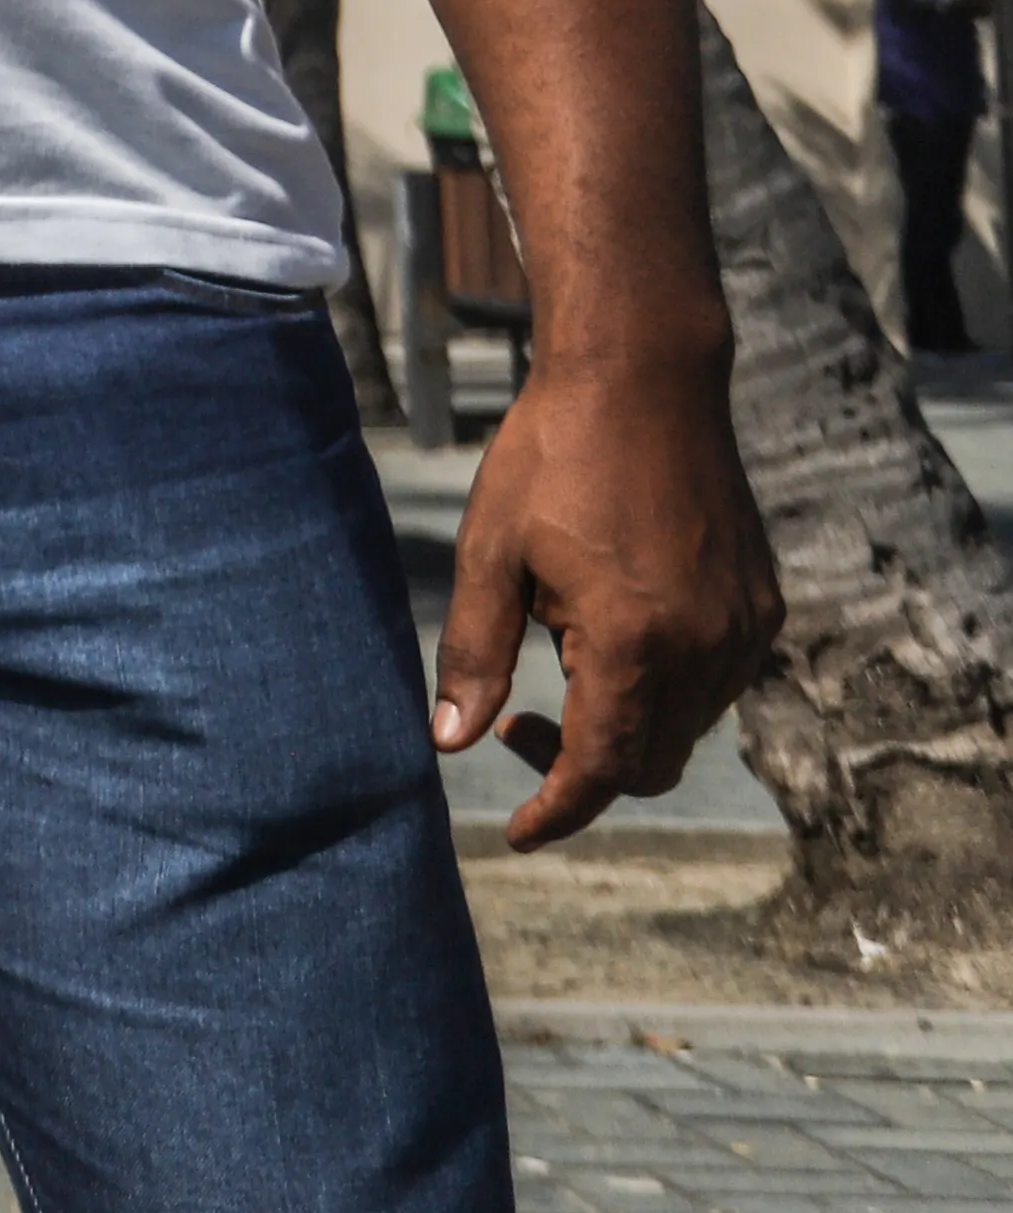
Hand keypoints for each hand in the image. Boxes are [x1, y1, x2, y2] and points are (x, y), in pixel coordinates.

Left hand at [438, 342, 780, 850]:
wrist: (645, 378)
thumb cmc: (552, 457)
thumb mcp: (490, 553)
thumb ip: (474, 655)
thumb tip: (450, 743)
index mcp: (636, 641)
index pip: (603, 768)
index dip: (559, 810)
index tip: (520, 835)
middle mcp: (707, 647)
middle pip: (651, 761)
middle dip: (583, 769)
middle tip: (513, 725)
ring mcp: (744, 628)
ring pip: (687, 728)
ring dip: (625, 728)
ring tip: (556, 659)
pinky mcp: (762, 605)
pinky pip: (716, 685)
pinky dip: (664, 692)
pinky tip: (611, 639)